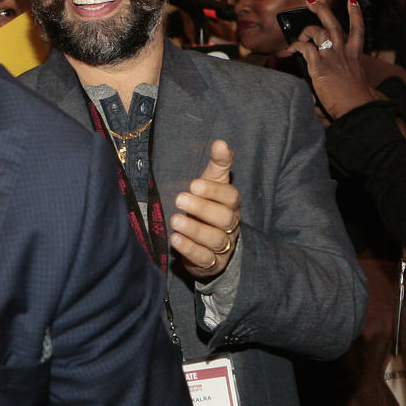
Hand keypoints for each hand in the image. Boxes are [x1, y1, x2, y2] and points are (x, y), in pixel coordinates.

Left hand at [170, 140, 240, 281]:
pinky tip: (175, 240)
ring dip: (195, 230)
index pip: (231, 197)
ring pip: (215, 240)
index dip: (214, 191)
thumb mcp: (213, 183)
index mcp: (231, 204)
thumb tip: (221, 142)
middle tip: (179, 199)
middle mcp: (230, 226)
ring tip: (175, 220)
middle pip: (225, 219)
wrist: (209, 242)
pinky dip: (190, 249)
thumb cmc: (208, 205)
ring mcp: (223, 246)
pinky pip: (204, 259)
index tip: (194, 184)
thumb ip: (218, 164)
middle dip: (202, 209)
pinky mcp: (211, 264)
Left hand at [291, 0, 380, 120]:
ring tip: (297, 34)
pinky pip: (304, 48)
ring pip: (316, 32)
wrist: (358, 108)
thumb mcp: (356, 89)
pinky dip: (295, 46)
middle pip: (333, 24)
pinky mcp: (319, 66)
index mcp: (355, 57)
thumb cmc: (358, 103)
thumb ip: (341, 85)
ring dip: (304, 30)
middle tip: (312, 0)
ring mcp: (331, 57)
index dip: (355, 13)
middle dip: (322, 9)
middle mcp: (343, 52)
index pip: (358, 29)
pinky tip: (289, 50)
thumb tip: (320, 96)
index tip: (352, 0)